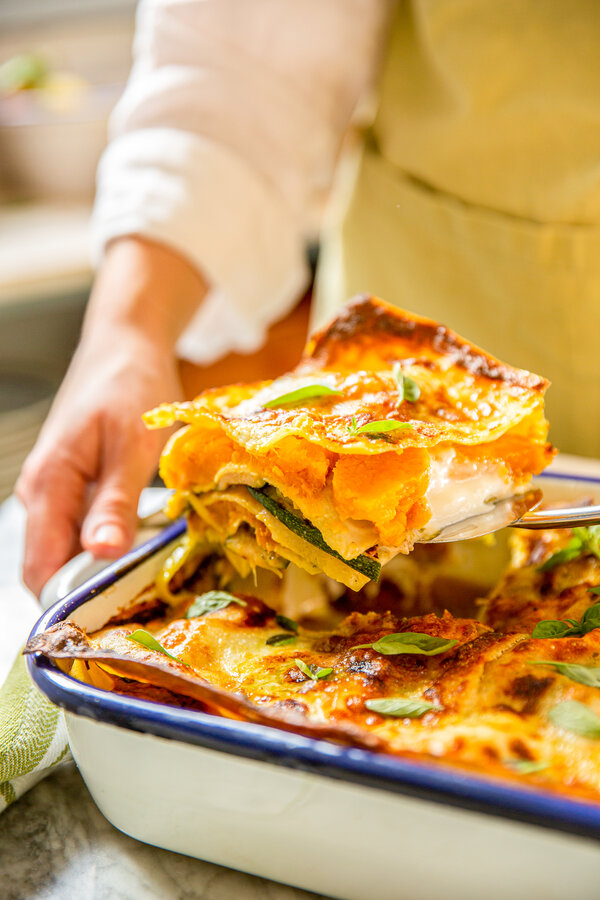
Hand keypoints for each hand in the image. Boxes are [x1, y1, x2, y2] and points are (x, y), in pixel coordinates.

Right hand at [16, 237, 206, 595]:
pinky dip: (105, 545)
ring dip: (99, 570)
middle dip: (87, 592)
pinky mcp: (74, 484)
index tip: (114, 621)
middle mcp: (41, 493)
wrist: (126, 344)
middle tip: (138, 605)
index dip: (70, 603)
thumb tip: (101, 555)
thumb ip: (116, 501)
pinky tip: (138, 547)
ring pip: (66, 550)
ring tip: (143, 581)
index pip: (41, 569)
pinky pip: (79, 529)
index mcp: (48, 486)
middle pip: (50, 566)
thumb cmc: (130, 385)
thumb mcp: (133, 444)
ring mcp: (55, 489)